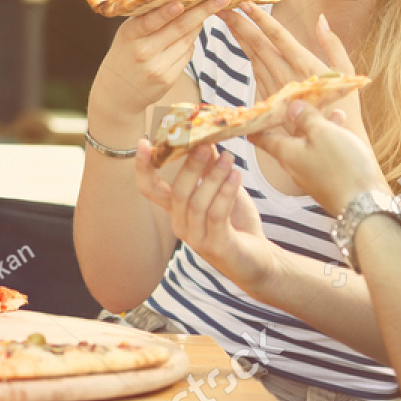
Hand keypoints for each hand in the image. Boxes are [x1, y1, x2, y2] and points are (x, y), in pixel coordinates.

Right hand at [91, 0, 233, 120]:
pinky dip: (189, 44)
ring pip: (187, 40)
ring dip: (198, 25)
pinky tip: (184, 39)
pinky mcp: (168, 79)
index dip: (167, 12)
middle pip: (179, 28)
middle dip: (203, 11)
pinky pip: (187, 55)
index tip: (183, 1)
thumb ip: (147, 19)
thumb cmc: (124, 55)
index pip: (151, 21)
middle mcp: (143, 52)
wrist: (116, 93)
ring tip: (208, 10)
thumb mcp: (127, 35)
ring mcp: (157, 68)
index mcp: (129, 35)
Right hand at [136, 139, 280, 294]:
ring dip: (213, 177)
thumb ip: (211, 170)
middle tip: (205, 144)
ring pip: (197, 202)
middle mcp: (180, 224)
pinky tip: (236, 177)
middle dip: (190, 166)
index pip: (149, 189)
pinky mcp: (215, 245)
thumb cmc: (237, 224)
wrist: (258, 259)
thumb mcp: (222, 191)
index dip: (143, 167)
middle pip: (177, 192)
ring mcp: (195, 237)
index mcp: (176, 209)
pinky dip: (225, 193)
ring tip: (229, 158)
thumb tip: (206, 140)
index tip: (143, 142)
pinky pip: (216, 215)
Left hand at [224, 2, 368, 144]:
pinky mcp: (267, 98)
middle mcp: (285, 75)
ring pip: (252, 57)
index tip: (246, 3)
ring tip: (225, 17)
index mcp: (304, 65)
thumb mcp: (345, 72)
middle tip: (222, 5)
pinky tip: (239, 40)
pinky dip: (246, 54)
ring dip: (238, 36)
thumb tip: (321, 19)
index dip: (260, 19)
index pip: (277, 36)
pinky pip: (255, 72)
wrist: (328, 143)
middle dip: (239, 23)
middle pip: (257, 44)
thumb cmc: (343, 106)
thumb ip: (332, 44)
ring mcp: (273, 88)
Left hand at [249, 102, 389, 216]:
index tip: (249, 119)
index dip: (258, 126)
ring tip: (337, 113)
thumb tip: (291, 107)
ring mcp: (311, 176)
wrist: (364, 205)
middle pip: (289, 139)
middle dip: (296, 120)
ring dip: (320, 128)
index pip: (264, 138)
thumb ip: (306, 119)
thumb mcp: (323, 133)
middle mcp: (294, 166)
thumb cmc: (341, 166)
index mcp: (286, 154)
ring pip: (310, 146)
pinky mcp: (328, 182)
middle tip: (299, 104)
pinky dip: (331, 141)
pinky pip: (324, 156)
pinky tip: (346, 134)